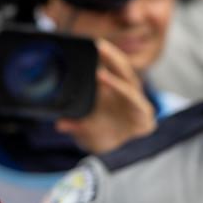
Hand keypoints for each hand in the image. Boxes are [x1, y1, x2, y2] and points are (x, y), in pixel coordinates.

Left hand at [55, 39, 155, 154]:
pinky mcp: (143, 112)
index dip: (100, 56)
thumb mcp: (87, 133)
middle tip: (96, 42)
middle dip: (109, 54)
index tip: (86, 44)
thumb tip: (59, 123)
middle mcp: (125, 93)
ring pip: (127, 78)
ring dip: (114, 65)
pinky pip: (132, 96)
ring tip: (101, 55)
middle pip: (120, 68)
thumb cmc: (111, 141)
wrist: (128, 160)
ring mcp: (135, 101)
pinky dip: (119, 87)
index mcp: (113, 94)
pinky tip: (106, 79)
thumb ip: (75, 126)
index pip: (108, 69)